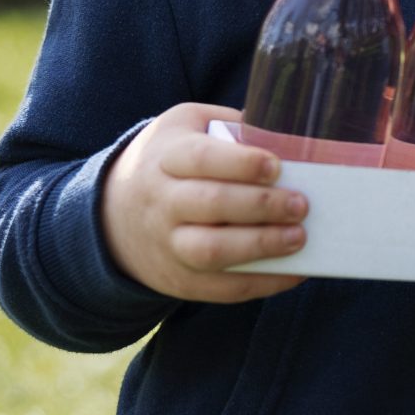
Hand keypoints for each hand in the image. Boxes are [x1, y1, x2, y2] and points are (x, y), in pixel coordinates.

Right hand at [101, 102, 310, 302]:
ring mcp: (168, 245)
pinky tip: (294, 270)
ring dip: (260, 246)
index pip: (200, 158)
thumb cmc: (170, 160)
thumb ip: (229, 126)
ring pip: (211, 250)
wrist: (114, 215)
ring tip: (298, 237)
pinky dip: (262, 283)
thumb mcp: (186, 126)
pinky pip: (221, 288)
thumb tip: (287, 138)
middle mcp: (161, 202)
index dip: (240, 162)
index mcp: (166, 157)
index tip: (276, 166)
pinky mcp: (180, 280)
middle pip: (210, 204)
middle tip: (300, 204)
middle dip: (260, 205)